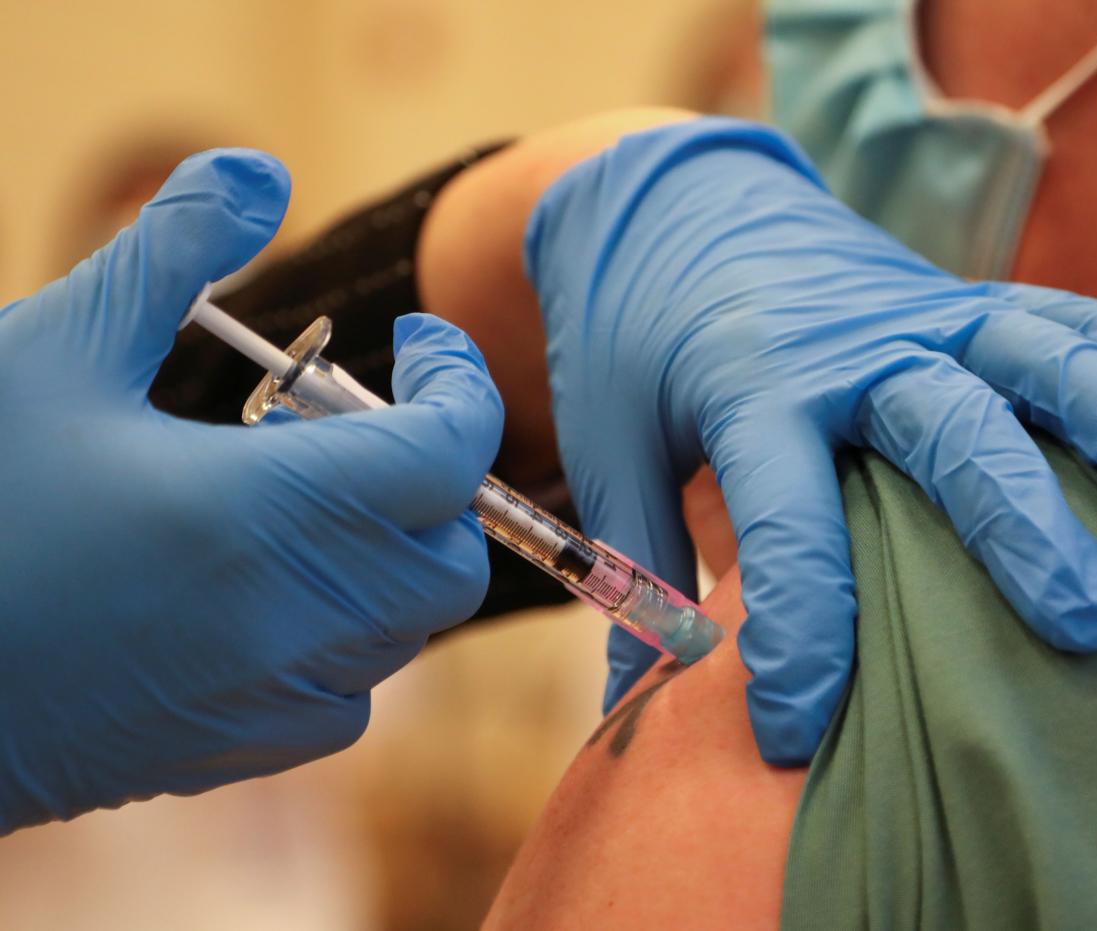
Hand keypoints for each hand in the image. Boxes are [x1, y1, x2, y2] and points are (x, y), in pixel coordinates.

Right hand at [0, 150, 500, 830]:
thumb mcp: (57, 349)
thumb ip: (172, 250)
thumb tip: (259, 172)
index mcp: (268, 509)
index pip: (453, 451)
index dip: (460, 381)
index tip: (420, 341)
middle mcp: (296, 618)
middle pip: (452, 549)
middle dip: (433, 477)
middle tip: (348, 424)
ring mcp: (271, 698)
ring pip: (407, 624)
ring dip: (387, 550)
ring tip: (293, 498)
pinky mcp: (236, 752)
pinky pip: (351, 693)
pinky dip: (344, 634)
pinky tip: (263, 590)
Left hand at [525, 118, 1096, 763]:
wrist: (673, 202)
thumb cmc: (636, 339)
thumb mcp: (610, 441)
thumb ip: (635, 558)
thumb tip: (642, 691)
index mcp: (747, 385)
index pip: (786, 520)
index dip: (798, 634)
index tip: (796, 733)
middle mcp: (847, 345)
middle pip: (947, 433)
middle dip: (1016, 531)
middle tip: (1078, 628)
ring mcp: (915, 312)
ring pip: (1035, 360)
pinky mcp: (956, 297)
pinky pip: (1063, 317)